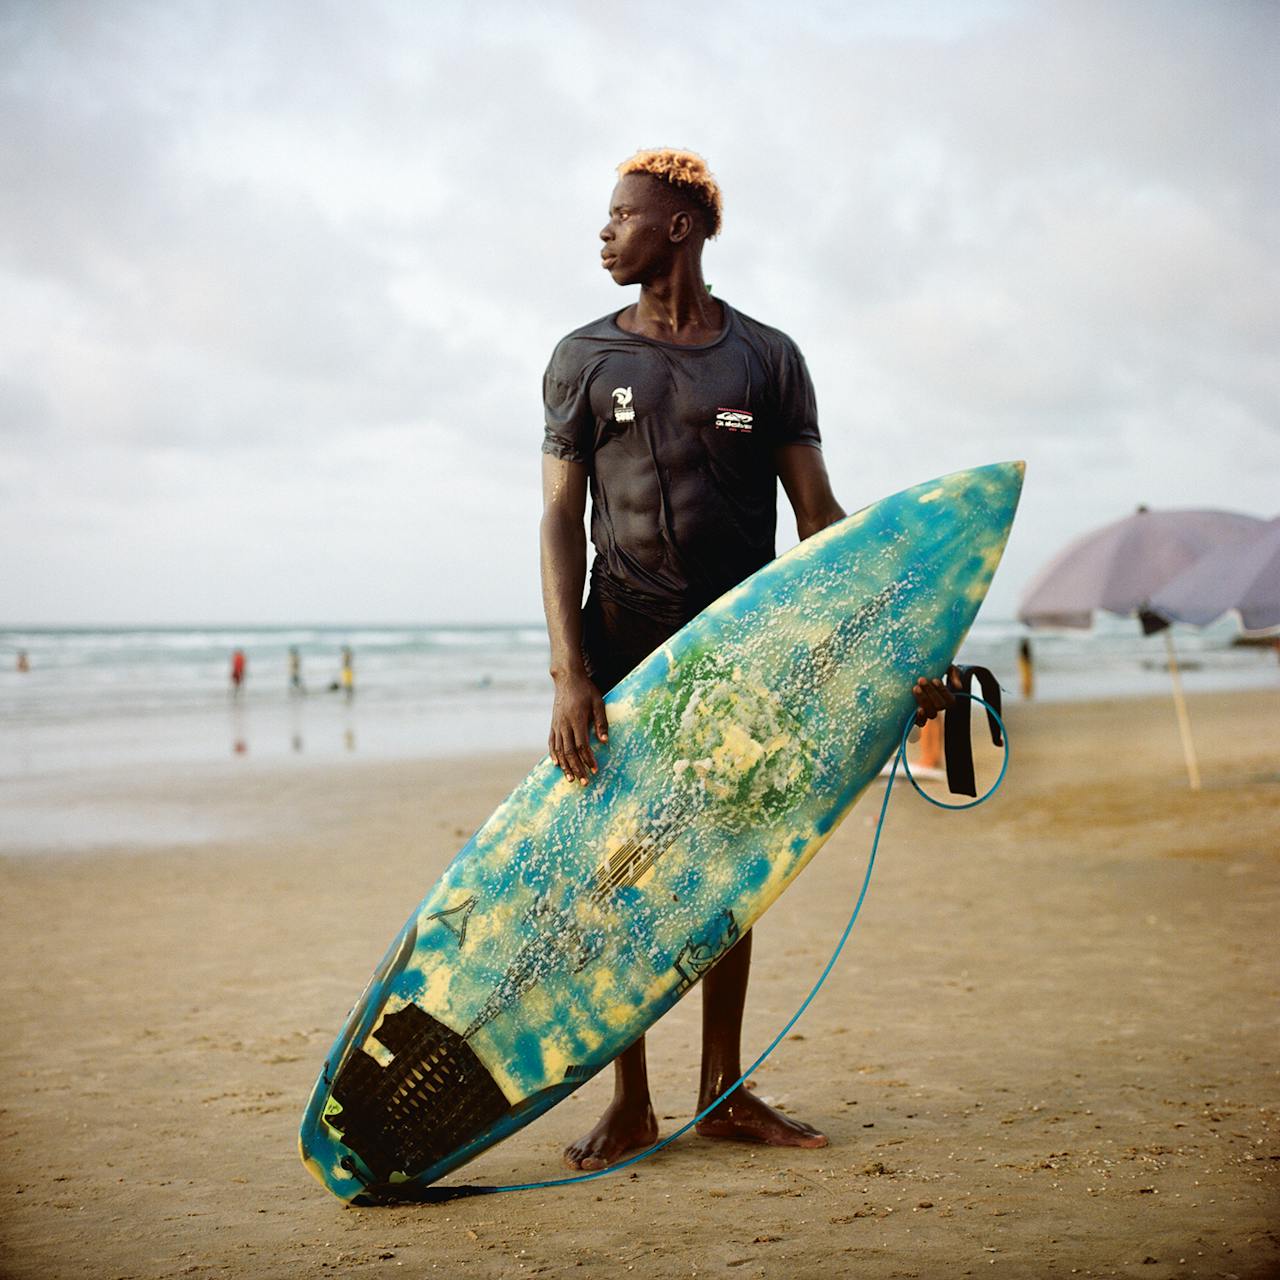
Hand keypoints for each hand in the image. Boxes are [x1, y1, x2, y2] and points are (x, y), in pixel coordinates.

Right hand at [549, 670, 608, 784]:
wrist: (567, 678)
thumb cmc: (586, 690)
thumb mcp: (598, 703)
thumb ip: (601, 722)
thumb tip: (605, 741)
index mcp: (577, 719)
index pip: (581, 745)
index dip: (588, 759)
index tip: (595, 770)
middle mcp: (564, 724)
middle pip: (569, 751)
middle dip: (577, 768)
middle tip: (585, 782)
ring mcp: (556, 725)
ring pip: (559, 750)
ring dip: (565, 766)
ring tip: (571, 778)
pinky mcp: (553, 724)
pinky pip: (551, 742)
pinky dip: (553, 755)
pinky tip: (557, 765)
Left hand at [911, 666, 958, 725]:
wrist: (914, 673)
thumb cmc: (933, 671)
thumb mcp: (946, 668)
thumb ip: (954, 674)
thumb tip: (958, 687)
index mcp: (948, 698)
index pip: (950, 700)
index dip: (943, 691)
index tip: (934, 679)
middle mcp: (939, 707)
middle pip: (940, 706)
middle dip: (931, 692)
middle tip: (921, 680)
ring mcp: (928, 712)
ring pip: (931, 713)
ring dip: (924, 701)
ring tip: (916, 688)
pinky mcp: (917, 716)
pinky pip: (921, 722)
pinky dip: (920, 718)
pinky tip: (918, 709)